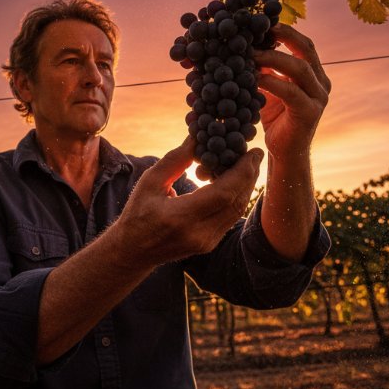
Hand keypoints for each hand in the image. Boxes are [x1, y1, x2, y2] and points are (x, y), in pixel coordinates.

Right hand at [117, 137, 263, 267]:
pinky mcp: (210, 244)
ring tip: (248, 164)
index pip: (223, 194)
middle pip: (236, 202)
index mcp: (180, 217)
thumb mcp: (150, 182)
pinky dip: (236, 197)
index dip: (242, 171)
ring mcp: (206, 242)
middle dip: (249, 175)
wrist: (134, 251)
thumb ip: (175, 160)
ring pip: (237, 210)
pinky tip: (235, 181)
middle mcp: (198, 234)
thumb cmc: (138, 213)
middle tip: (254, 154)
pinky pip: (231, 217)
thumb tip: (198, 137)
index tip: (250, 151)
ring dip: (246, 186)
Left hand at [252, 24, 331, 160]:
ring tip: (250, 53)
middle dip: (283, 35)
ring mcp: (318, 97)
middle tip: (259, 29)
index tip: (263, 22)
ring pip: (299, 68)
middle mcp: (321, 82)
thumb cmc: (275, 118)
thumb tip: (244, 43)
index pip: (303, 44)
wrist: (284, 153)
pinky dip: (271, 81)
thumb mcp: (269, 87)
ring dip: (273, 57)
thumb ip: (264, 68)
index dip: (286, 30)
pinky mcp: (310, 113)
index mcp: (314, 74)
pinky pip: (291, 91)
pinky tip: (253, 78)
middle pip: (306, 49)